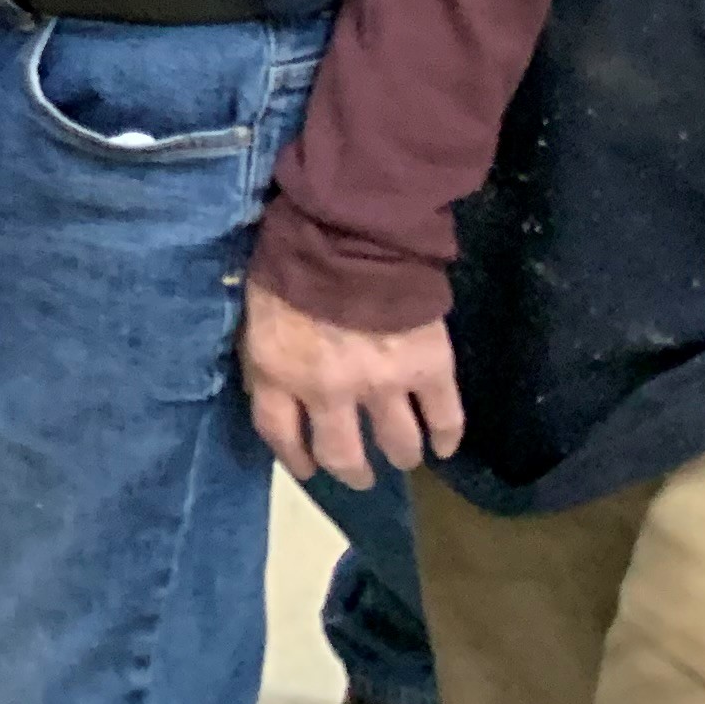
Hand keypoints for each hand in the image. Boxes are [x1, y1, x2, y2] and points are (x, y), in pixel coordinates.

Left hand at [241, 280, 462, 487]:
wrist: (349, 228)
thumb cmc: (292, 258)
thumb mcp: (257, 309)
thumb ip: (269, 355)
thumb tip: (278, 386)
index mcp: (279, 372)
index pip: (280, 435)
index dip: (295, 458)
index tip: (308, 469)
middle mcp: (329, 390)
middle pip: (342, 454)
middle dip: (353, 471)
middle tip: (360, 475)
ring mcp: (382, 383)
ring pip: (398, 444)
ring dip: (400, 455)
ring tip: (403, 456)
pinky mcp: (428, 368)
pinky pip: (445, 418)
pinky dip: (447, 436)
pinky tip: (445, 445)